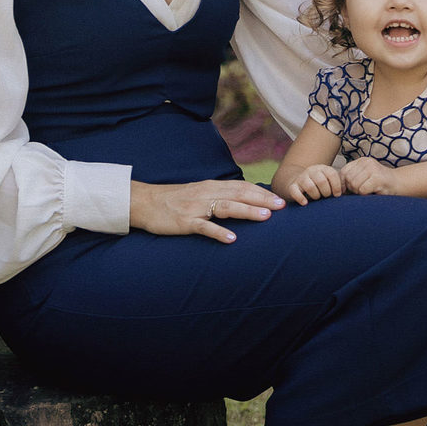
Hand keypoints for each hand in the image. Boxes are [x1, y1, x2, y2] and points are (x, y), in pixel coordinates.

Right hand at [129, 179, 283, 243]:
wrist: (145, 202)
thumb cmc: (175, 200)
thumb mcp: (199, 194)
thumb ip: (219, 196)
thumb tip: (243, 201)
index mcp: (211, 187)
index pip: (242, 187)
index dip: (261, 193)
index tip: (280, 199)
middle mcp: (207, 194)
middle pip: (239, 194)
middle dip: (262, 199)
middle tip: (281, 206)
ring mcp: (196, 208)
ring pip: (226, 207)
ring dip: (247, 211)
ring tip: (265, 217)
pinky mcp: (185, 222)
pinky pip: (204, 227)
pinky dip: (219, 232)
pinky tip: (232, 238)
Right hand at [280, 164, 343, 205]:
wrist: (299, 182)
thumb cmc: (319, 185)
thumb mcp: (329, 181)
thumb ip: (338, 184)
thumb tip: (345, 192)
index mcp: (323, 168)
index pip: (332, 174)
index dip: (337, 186)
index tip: (337, 195)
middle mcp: (312, 171)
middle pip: (321, 181)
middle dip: (326, 192)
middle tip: (326, 197)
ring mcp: (301, 178)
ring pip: (310, 187)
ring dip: (315, 196)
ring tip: (317, 198)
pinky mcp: (292, 186)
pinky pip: (295, 192)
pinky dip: (301, 198)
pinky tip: (305, 203)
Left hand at [343, 159, 398, 195]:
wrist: (399, 184)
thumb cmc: (379, 184)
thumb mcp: (364, 177)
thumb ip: (351, 179)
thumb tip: (336, 189)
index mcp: (361, 161)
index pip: (343, 172)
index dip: (344, 183)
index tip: (350, 190)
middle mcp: (366, 162)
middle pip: (347, 179)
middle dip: (352, 189)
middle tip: (363, 190)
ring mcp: (372, 168)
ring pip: (354, 184)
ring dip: (360, 192)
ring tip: (369, 190)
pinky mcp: (377, 178)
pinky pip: (362, 190)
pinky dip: (366, 194)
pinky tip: (374, 191)